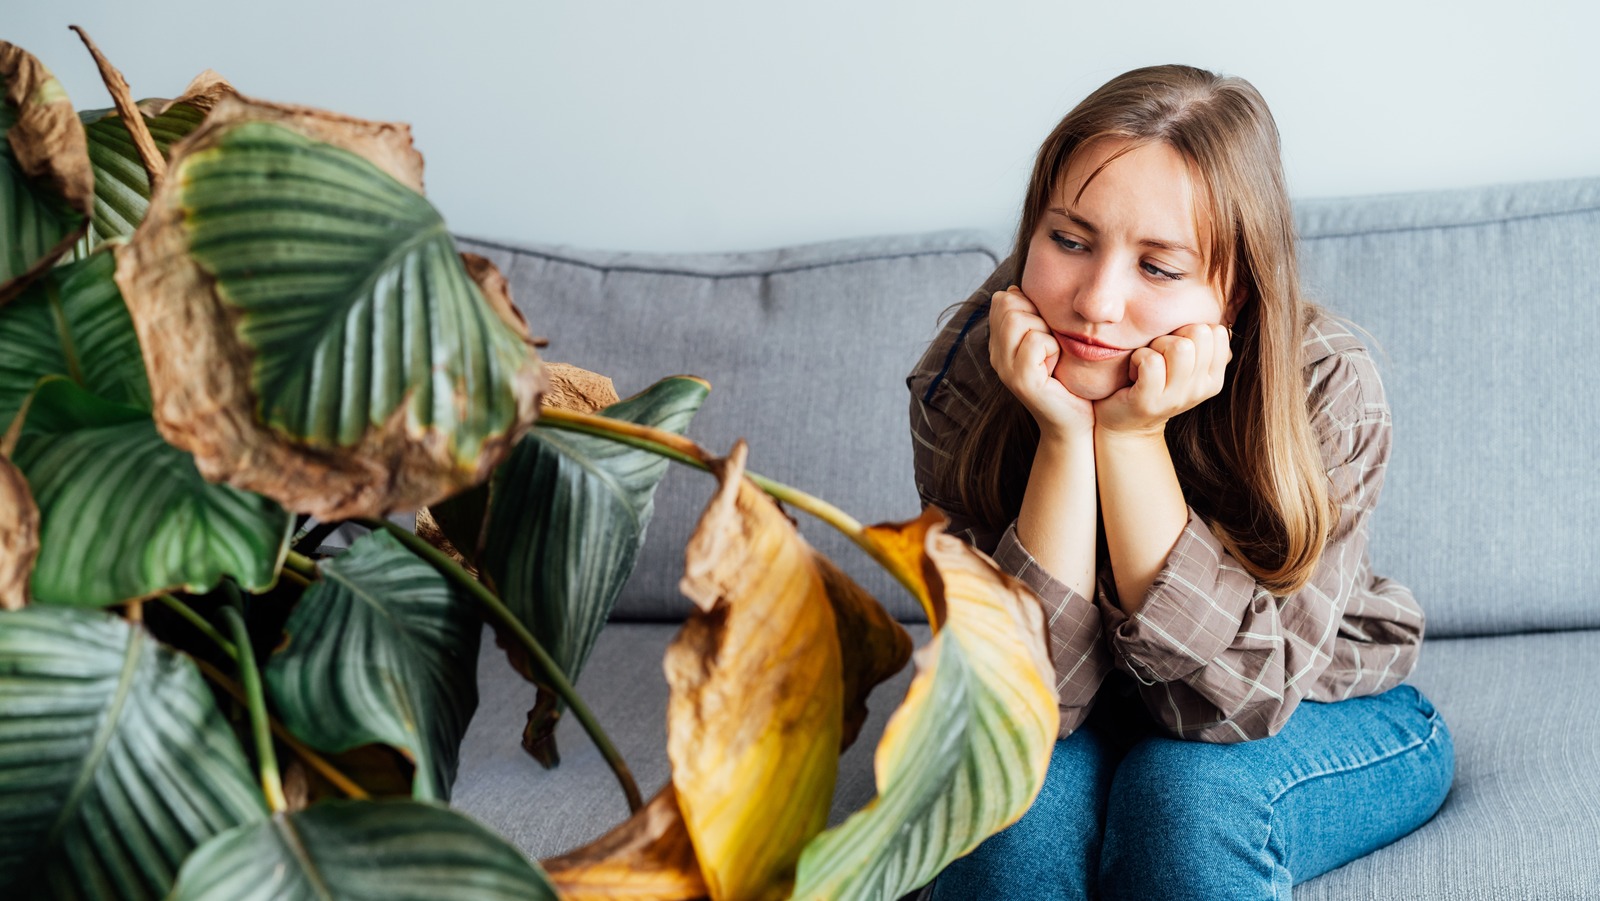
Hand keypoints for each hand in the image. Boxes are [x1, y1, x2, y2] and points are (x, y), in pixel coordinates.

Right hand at [989, 286, 1093, 438]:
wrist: (1076, 420)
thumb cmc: (1068, 378)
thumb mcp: (1048, 338)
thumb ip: (1032, 315)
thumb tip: (1014, 289)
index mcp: (999, 344)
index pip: (1002, 300)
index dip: (1028, 305)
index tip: (1043, 331)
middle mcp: (996, 356)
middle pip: (1008, 305)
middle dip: (1036, 316)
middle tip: (1050, 345)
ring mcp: (1005, 369)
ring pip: (1019, 319)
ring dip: (1044, 331)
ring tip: (1052, 355)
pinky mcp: (1021, 381)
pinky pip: (1036, 342)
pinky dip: (1052, 348)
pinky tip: (1055, 367)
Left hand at [1094, 323, 1231, 436]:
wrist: (1126, 423)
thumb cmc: (1154, 382)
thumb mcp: (1185, 365)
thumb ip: (1202, 344)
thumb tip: (1224, 314)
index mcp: (1214, 378)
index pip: (1216, 331)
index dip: (1190, 331)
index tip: (1174, 351)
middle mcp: (1201, 389)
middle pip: (1198, 333)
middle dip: (1173, 336)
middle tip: (1158, 356)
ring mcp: (1176, 398)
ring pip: (1178, 346)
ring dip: (1154, 347)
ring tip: (1146, 363)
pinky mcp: (1149, 401)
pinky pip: (1151, 361)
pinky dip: (1137, 358)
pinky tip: (1133, 372)